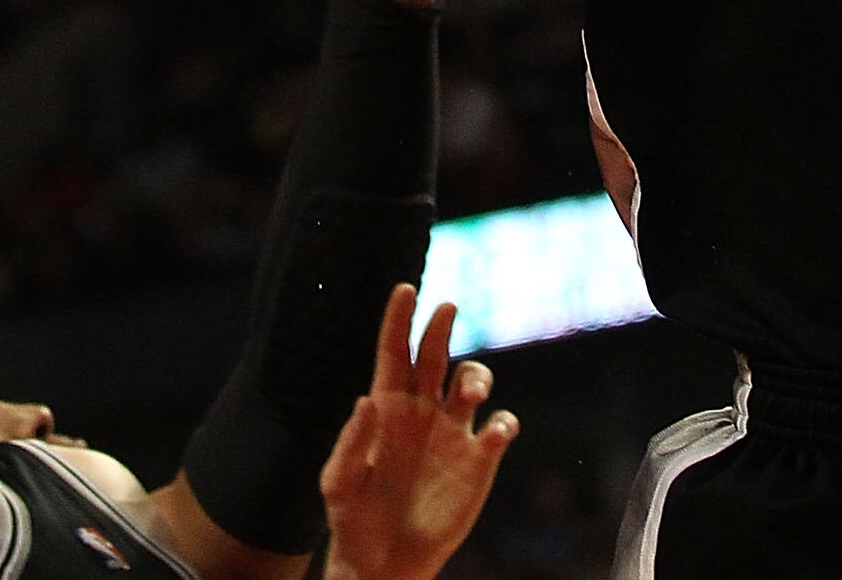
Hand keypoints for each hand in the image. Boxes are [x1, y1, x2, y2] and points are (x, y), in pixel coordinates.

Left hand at [321, 287, 515, 579]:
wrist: (384, 565)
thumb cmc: (353, 523)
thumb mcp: (338, 485)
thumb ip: (350, 444)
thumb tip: (367, 400)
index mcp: (386, 408)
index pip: (394, 351)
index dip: (399, 319)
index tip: (405, 289)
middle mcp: (422, 412)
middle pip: (435, 354)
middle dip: (440, 326)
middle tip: (447, 307)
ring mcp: (452, 434)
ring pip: (472, 381)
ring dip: (476, 376)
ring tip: (472, 391)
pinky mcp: (478, 462)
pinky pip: (499, 428)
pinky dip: (503, 422)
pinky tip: (494, 430)